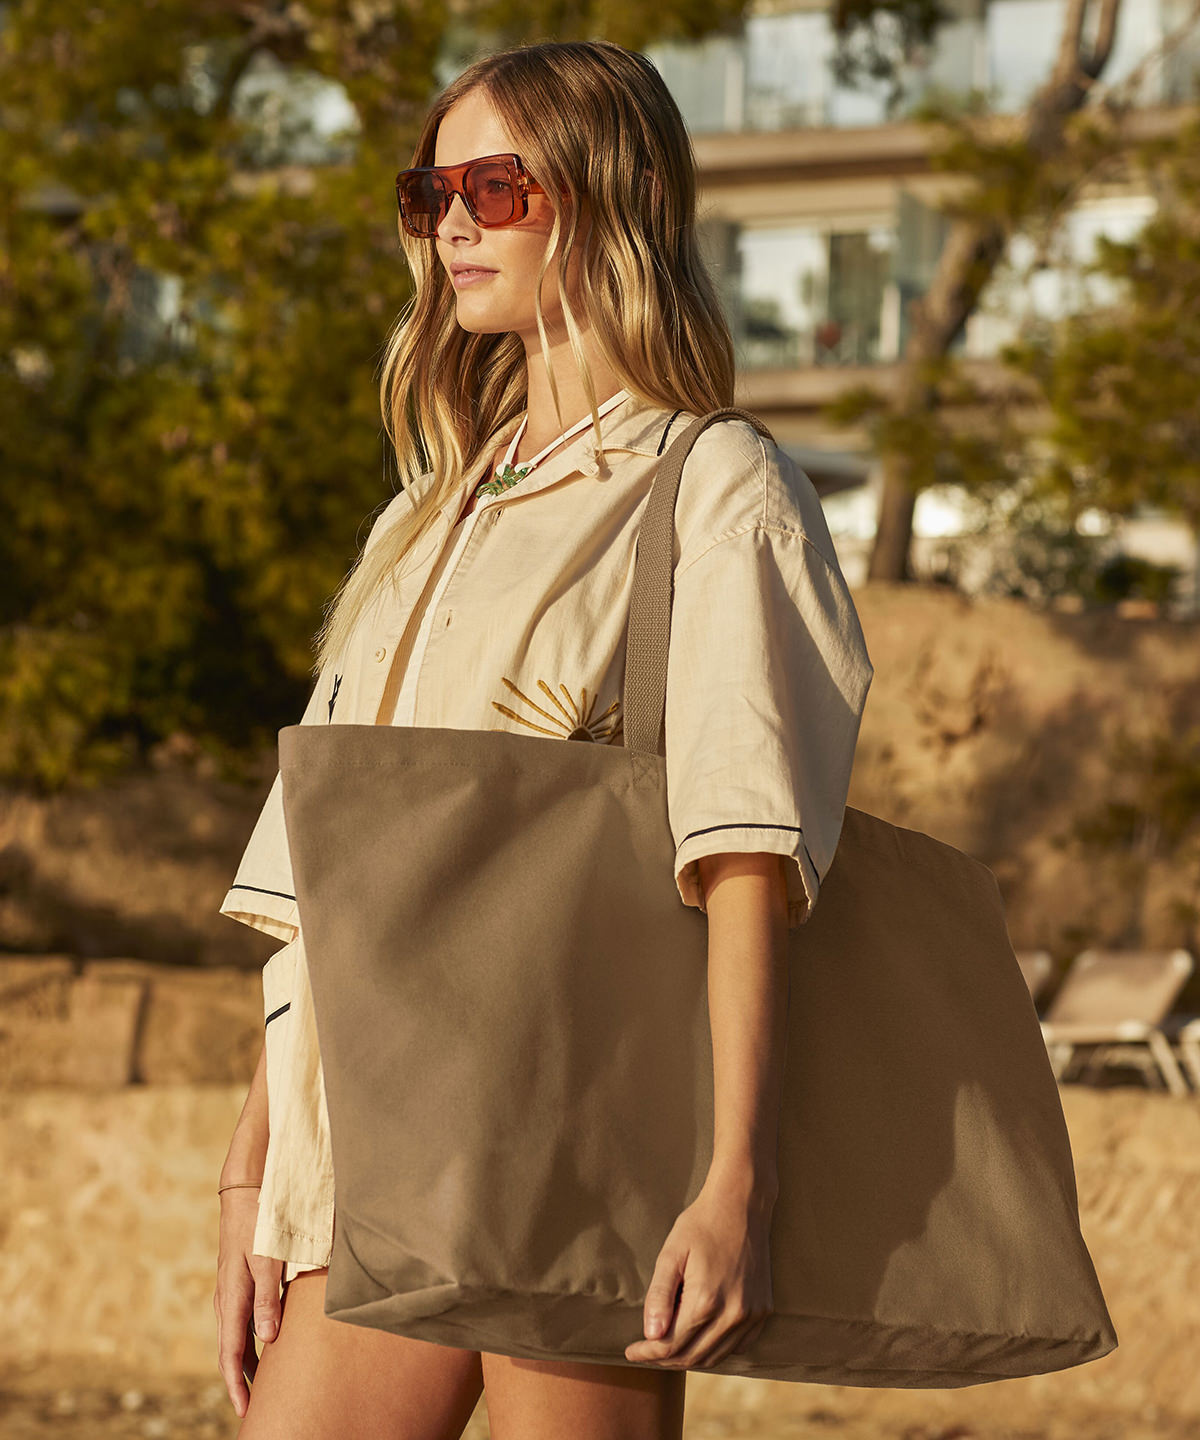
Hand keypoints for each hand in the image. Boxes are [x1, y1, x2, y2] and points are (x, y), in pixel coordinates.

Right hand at [213, 1188, 282, 1418]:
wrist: (245, 1193)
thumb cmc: (258, 1224)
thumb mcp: (267, 1259)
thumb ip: (268, 1298)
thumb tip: (268, 1340)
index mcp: (232, 1299)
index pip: (231, 1354)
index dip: (237, 1385)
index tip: (244, 1410)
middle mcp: (226, 1301)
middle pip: (231, 1353)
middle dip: (240, 1383)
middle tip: (254, 1410)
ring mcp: (230, 1293)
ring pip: (236, 1339)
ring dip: (246, 1365)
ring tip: (261, 1389)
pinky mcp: (238, 1284)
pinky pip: (241, 1322)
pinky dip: (250, 1343)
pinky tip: (265, 1349)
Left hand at [624, 1171, 773, 1369]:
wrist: (742, 1204)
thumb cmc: (701, 1224)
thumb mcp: (671, 1254)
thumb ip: (659, 1296)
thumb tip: (651, 1335)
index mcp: (707, 1300)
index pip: (671, 1344)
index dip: (648, 1353)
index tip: (631, 1351)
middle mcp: (733, 1314)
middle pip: (692, 1356)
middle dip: (664, 1358)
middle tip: (646, 1349)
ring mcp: (752, 1315)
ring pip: (715, 1357)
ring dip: (689, 1357)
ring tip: (668, 1344)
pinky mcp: (763, 1311)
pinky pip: (737, 1346)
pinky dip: (715, 1349)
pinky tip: (700, 1336)